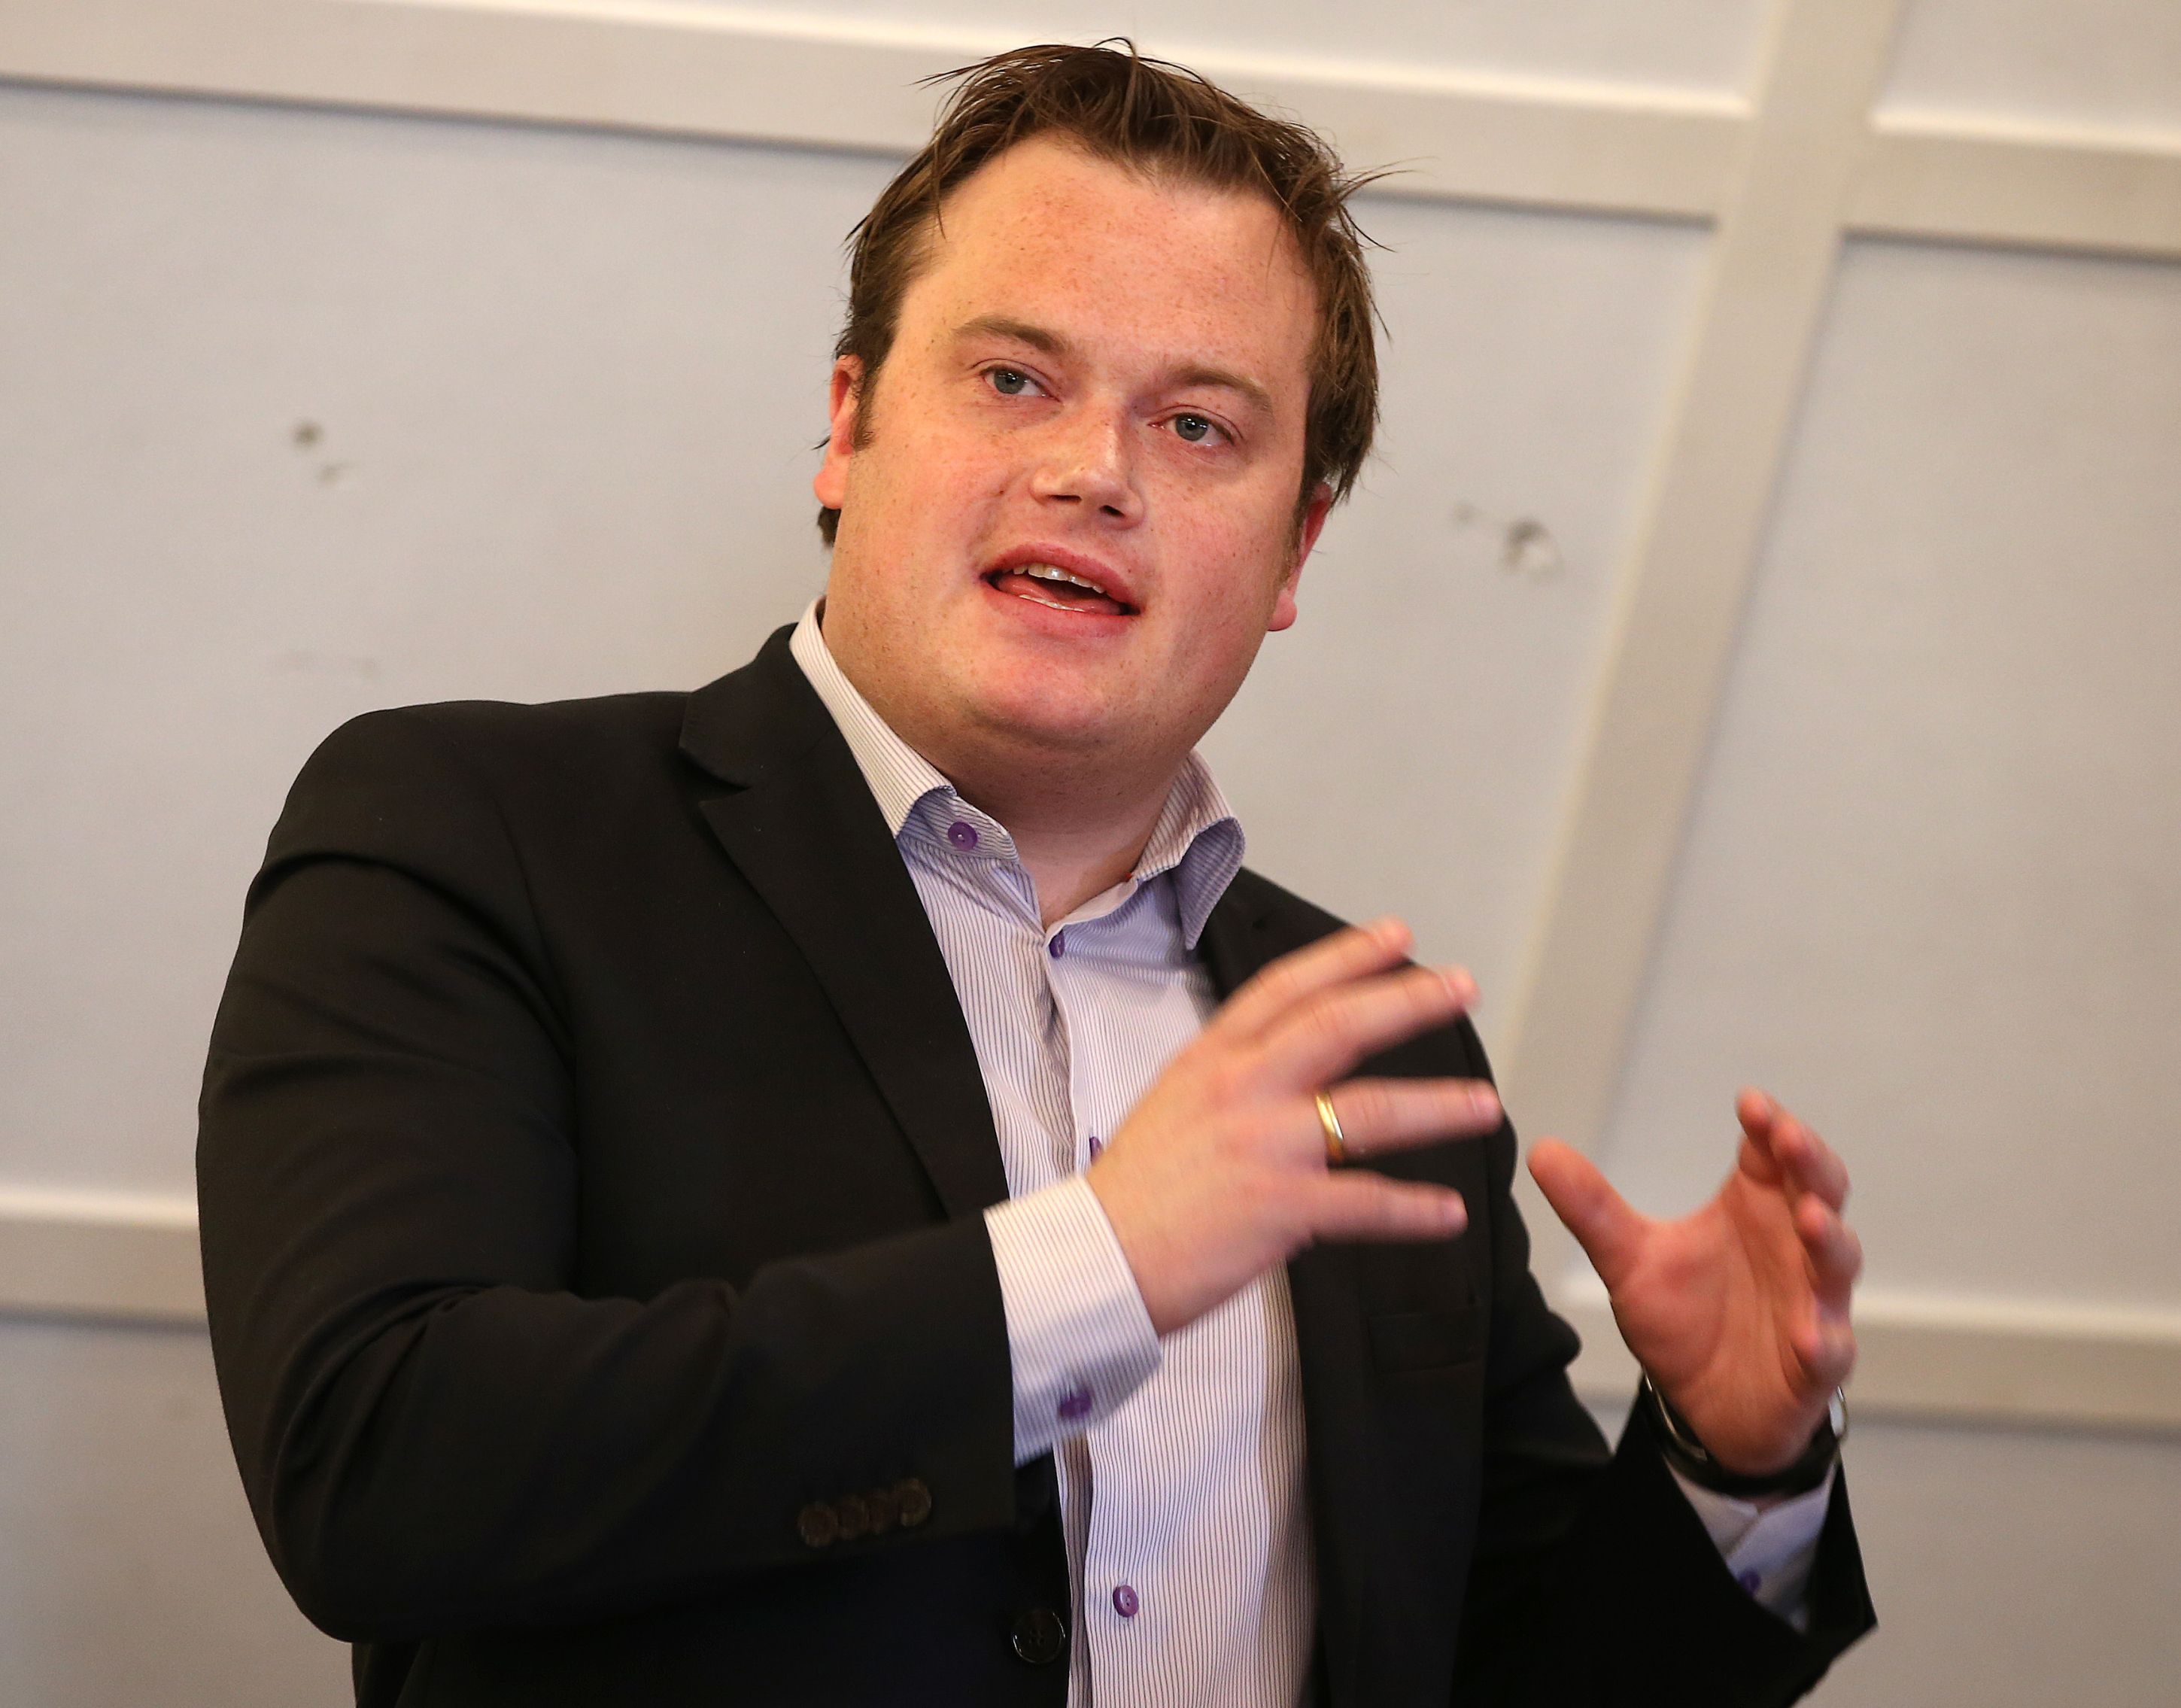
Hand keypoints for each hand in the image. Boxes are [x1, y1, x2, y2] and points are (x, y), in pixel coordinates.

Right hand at [1088, 918, 1500, 1335]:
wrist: (1090, 1260)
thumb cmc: (1130, 1196)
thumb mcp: (1169, 1106)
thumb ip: (1226, 1082)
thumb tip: (1273, 1072)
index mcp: (1211, 1059)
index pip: (1287, 988)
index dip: (1346, 956)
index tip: (1397, 935)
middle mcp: (1240, 1088)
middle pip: (1339, 1025)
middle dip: (1409, 1001)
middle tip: (1462, 986)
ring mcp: (1261, 1144)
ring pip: (1369, 1110)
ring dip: (1437, 1106)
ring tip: (1484, 1106)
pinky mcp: (1278, 1206)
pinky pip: (1364, 1202)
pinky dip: (1413, 1210)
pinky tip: (1448, 1212)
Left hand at [1528, 1090, 1859, 1475]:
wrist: (1705, 1405)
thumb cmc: (1684, 1318)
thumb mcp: (1629, 1260)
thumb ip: (1592, 1208)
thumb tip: (1542, 1150)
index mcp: (1753, 1209)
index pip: (1773, 1154)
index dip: (1771, 1125)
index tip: (1750, 1102)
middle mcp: (1792, 1246)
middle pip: (1820, 1190)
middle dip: (1811, 1163)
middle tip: (1789, 1138)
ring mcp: (1812, 1302)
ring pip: (1836, 1261)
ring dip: (1829, 1239)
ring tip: (1810, 1219)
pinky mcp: (1816, 1361)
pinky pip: (1830, 1348)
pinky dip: (1824, 1339)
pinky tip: (1810, 1335)